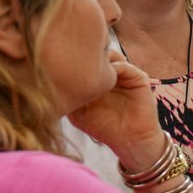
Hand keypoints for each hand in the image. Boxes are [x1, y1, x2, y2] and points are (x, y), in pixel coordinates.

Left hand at [66, 50, 166, 170]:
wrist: (129, 140)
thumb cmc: (102, 127)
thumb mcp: (77, 112)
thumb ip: (69, 95)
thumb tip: (53, 79)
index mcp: (96, 78)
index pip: (84, 59)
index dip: (74, 58)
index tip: (61, 61)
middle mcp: (112, 73)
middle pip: (98, 53)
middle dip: (86, 55)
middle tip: (74, 62)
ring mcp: (125, 74)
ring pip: (111, 56)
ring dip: (101, 61)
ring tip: (89, 72)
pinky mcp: (138, 78)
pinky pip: (125, 66)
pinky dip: (114, 69)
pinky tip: (104, 81)